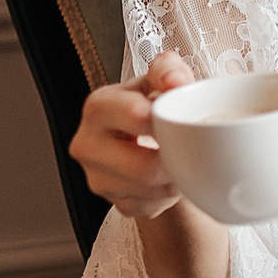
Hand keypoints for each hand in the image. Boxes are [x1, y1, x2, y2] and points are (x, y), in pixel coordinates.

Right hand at [69, 51, 196, 218]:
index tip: (183, 122)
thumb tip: (176, 80)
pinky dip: (169, 197)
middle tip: (191, 150)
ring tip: (181, 161)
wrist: (148, 139)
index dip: (168, 123)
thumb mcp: (161, 80)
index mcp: (98, 107)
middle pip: (145, 167)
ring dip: (176, 180)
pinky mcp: (115, 203)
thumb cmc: (154, 105)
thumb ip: (169, 71)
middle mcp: (87, 144)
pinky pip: (153, 207)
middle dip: (176, 161)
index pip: (136, 118)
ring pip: (153, 191)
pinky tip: (168, 180)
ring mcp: (97, 178)